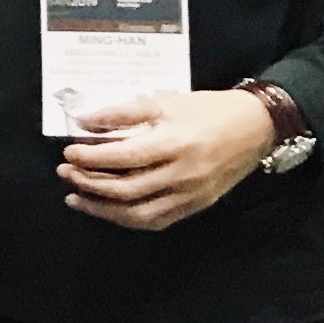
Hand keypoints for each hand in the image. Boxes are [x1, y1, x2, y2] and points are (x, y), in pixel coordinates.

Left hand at [58, 88, 276, 231]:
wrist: (257, 126)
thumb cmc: (208, 109)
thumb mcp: (166, 102)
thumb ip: (123, 113)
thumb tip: (83, 122)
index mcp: (175, 143)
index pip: (122, 158)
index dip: (90, 157)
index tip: (68, 152)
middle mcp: (183, 174)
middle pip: (126, 189)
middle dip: (89, 183)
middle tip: (65, 172)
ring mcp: (191, 195)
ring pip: (138, 213)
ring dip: (102, 209)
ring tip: (76, 197)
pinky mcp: (197, 206)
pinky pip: (157, 221)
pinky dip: (128, 219)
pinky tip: (108, 209)